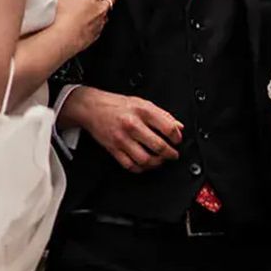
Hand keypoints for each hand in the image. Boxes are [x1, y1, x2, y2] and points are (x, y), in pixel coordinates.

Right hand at [50, 0, 113, 59]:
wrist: (61, 38)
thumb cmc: (61, 17)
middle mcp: (100, 9)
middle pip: (111, 0)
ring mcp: (99, 23)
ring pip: (106, 15)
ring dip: (100, 14)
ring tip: (87, 14)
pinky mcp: (95, 36)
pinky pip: (99, 29)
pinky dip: (94, 27)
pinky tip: (83, 27)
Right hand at [64, 87, 182, 172]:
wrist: (92, 107)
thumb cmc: (117, 105)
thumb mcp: (142, 102)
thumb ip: (162, 115)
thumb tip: (178, 127)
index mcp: (142, 111)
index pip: (168, 128)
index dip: (177, 137)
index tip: (177, 140)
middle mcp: (132, 125)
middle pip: (158, 146)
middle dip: (170, 154)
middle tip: (173, 154)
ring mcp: (122, 139)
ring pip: (145, 159)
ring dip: (156, 163)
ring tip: (160, 160)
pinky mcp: (113, 149)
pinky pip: (130, 165)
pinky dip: (141, 168)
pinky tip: (145, 164)